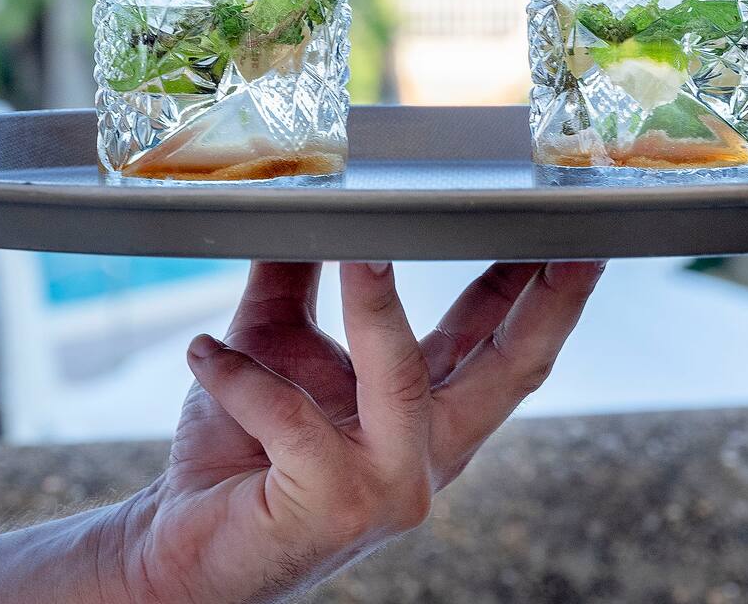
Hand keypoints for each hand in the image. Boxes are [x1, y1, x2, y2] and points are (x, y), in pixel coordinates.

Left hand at [105, 259, 604, 603]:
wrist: (177, 549)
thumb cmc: (235, 455)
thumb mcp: (273, 348)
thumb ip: (295, 277)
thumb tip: (304, 199)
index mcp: (429, 419)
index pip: (504, 350)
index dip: (545, 293)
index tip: (570, 232)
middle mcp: (426, 457)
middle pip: (512, 371)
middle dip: (547, 301)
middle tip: (567, 239)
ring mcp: (389, 487)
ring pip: (400, 377)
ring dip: (376, 305)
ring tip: (357, 247)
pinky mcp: (333, 506)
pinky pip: (290, 418)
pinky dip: (243, 378)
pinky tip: (207, 356)